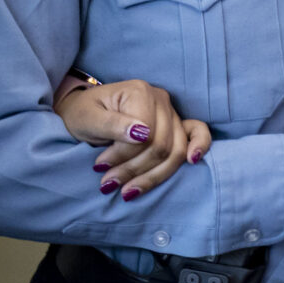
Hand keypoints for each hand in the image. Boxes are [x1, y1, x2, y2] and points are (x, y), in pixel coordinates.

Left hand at [55, 79, 209, 200]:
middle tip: (107, 183)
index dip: (123, 156)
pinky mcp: (176, 124)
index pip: (144, 134)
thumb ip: (112, 125)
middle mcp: (161, 99)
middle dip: (134, 169)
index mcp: (140, 92)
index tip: (100, 168)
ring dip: (152, 175)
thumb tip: (141, 134)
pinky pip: (197, 133)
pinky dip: (199, 147)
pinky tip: (192, 161)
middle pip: (161, 146)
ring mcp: (171, 112)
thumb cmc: (83, 114)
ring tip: (126, 190)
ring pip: (176, 151)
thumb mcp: (87, 119)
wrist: (84, 112)